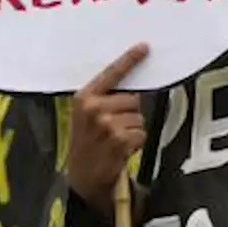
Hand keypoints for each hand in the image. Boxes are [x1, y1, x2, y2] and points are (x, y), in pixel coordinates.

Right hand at [66, 43, 149, 218]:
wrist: (82, 179)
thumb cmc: (87, 145)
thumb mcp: (86, 117)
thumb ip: (104, 99)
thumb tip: (132, 87)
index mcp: (84, 97)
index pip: (111, 74)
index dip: (129, 59)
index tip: (145, 47)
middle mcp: (93, 108)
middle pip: (133, 99)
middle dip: (130, 113)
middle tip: (114, 129)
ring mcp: (106, 124)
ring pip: (139, 117)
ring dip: (133, 130)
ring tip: (115, 141)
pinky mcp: (119, 139)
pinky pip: (141, 133)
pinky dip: (136, 143)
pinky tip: (121, 151)